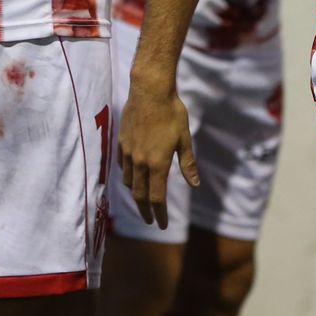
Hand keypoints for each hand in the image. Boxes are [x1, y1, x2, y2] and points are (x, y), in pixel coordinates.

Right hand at [117, 82, 198, 229]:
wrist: (149, 90)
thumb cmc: (172, 112)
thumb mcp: (184, 138)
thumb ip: (188, 163)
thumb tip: (194, 185)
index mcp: (157, 164)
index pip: (157, 198)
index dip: (159, 214)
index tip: (161, 225)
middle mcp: (140, 162)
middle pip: (139, 195)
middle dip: (145, 211)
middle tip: (151, 220)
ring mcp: (128, 153)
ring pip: (129, 182)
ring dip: (136, 195)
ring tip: (142, 200)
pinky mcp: (121, 142)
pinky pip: (122, 167)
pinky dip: (127, 176)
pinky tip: (132, 176)